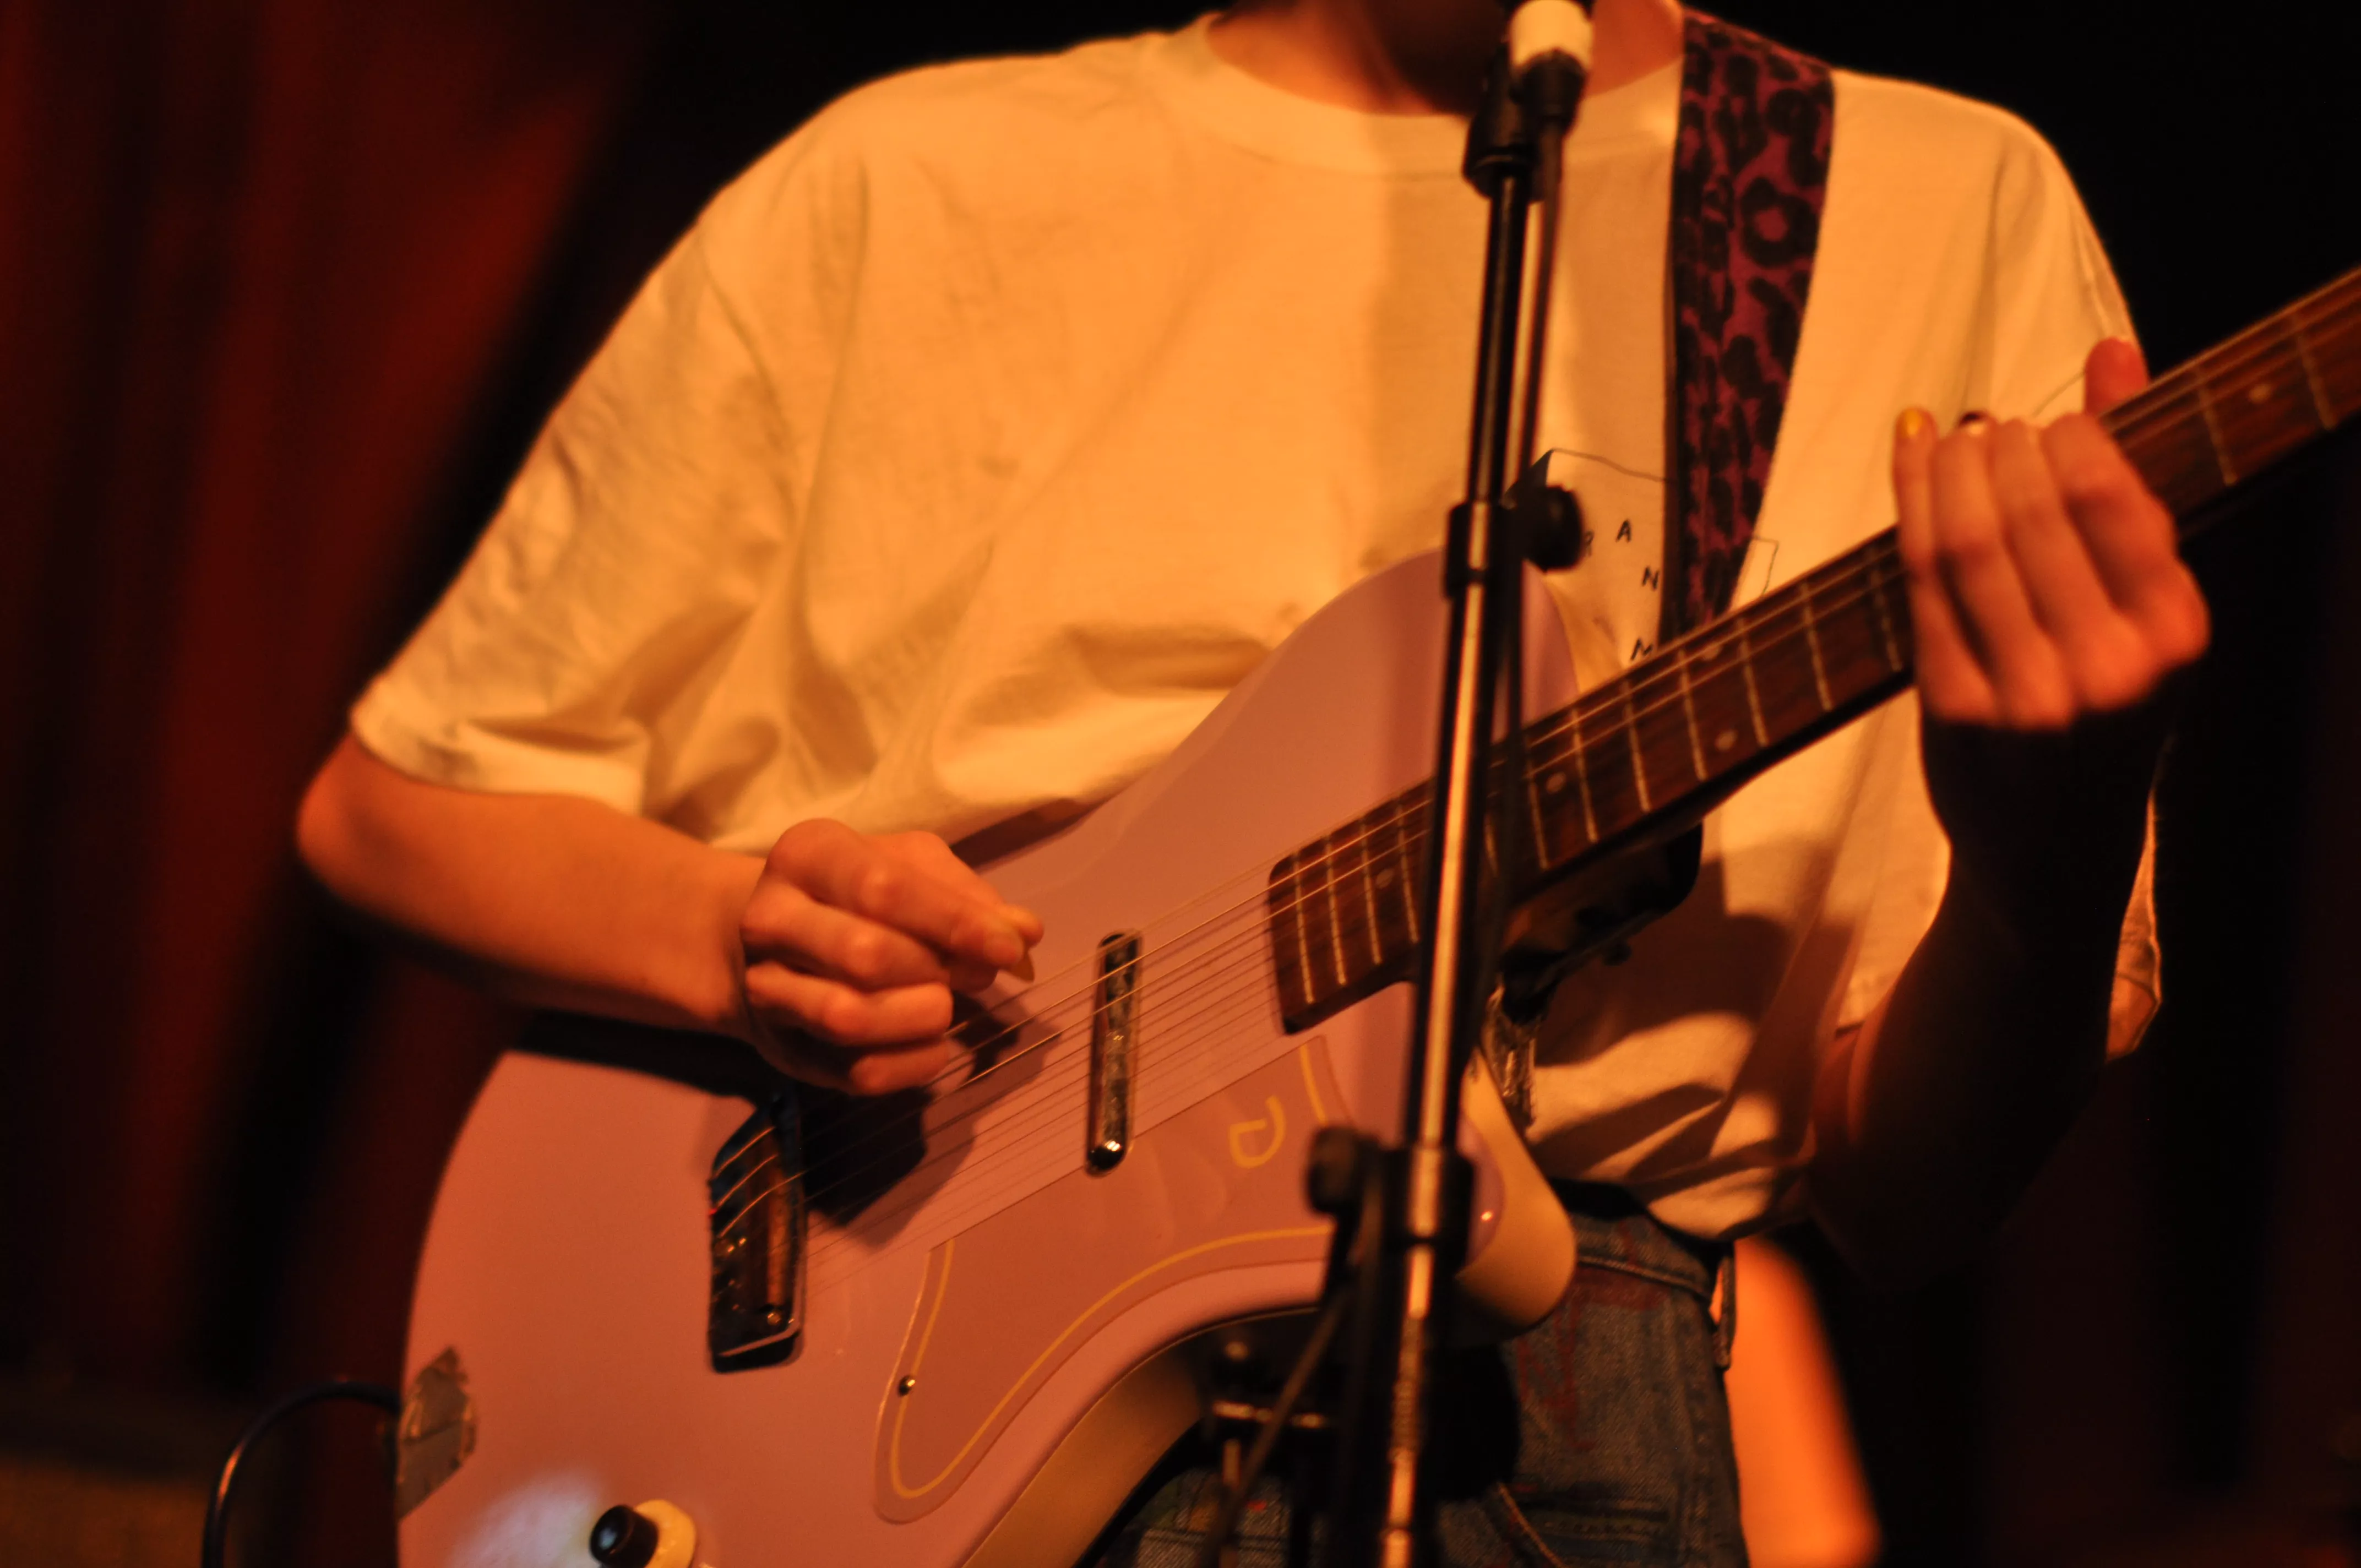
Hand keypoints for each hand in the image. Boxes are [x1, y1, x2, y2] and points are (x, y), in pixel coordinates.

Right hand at [736, 820, 1041, 1093]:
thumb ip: (966, 895)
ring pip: (850, 1018)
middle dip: (937, 970)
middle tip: (973, 973)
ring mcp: (766, 989)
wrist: (775, 942)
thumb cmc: (857, 892)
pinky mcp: (785, 1050)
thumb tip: (1024, 932)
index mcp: (806, 855)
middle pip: (866, 956)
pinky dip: (914, 1063)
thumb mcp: (909, 866)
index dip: (956, 923)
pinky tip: (930, 1041)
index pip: (884, 890)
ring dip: (921, 1017)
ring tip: (943, 1003)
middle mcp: (770, 918)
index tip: (1009, 948)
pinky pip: (858, 1071)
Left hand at [1893, 338, 2209, 917]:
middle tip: (1985, 428)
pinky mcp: (1956, 712)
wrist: (2055, 852)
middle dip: (1998, 449)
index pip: (2113, 498)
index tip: (2046, 421)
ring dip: (1948, 470)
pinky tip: (1911, 465)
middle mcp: (2109, 668)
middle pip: (2029, 512)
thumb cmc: (2106, 711)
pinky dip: (1908, 508)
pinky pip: (1920, 584)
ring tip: (1950, 440)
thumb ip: (2130, 478)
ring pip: (1967, 541)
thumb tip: (2112, 351)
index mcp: (2176, 634)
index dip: (2068, 438)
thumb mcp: (2143, 609)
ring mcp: (2028, 695)